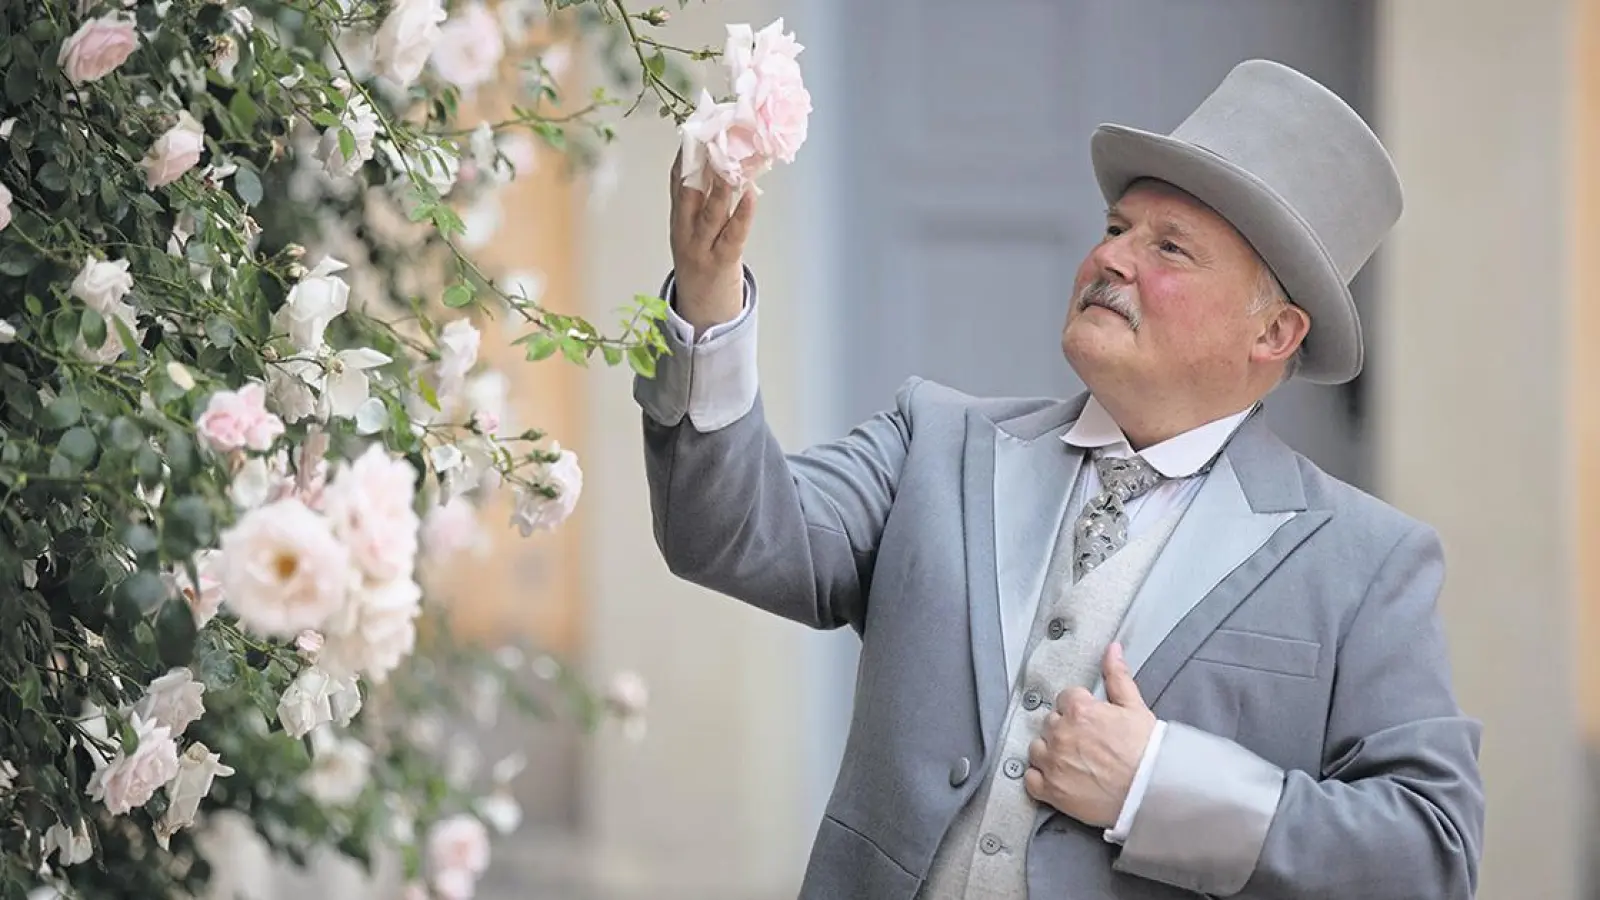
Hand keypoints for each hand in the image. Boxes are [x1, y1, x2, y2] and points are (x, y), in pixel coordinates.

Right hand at [668, 151, 754, 332]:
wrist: (702, 311)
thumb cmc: (704, 262)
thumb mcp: (696, 230)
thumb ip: (706, 202)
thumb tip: (728, 162)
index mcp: (677, 218)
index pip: (677, 180)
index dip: (685, 153)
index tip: (697, 127)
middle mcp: (684, 231)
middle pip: (689, 192)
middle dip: (700, 164)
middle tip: (713, 136)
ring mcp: (700, 248)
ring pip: (710, 212)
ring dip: (722, 185)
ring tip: (733, 163)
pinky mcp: (721, 262)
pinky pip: (732, 235)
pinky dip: (743, 214)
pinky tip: (751, 195)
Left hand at [1023, 642, 1156, 827]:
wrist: (1152, 792)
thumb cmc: (1147, 752)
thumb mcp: (1135, 707)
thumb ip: (1118, 676)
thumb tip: (1112, 649)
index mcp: (1079, 710)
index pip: (1065, 699)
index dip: (1079, 710)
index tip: (1090, 722)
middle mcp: (1061, 734)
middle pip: (1050, 723)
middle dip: (1065, 730)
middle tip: (1085, 743)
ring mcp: (1053, 763)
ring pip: (1037, 748)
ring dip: (1049, 752)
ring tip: (1072, 761)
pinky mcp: (1050, 790)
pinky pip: (1030, 779)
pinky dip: (1039, 779)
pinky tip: (1057, 778)